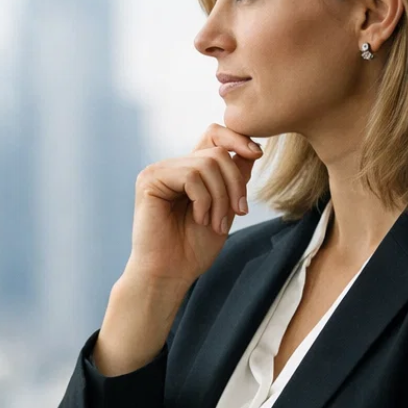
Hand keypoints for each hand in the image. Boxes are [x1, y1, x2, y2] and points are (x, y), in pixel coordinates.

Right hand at [125, 124, 263, 287]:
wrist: (171, 274)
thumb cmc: (194, 248)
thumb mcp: (225, 210)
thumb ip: (234, 180)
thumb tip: (252, 150)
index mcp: (190, 171)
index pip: (214, 134)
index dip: (237, 138)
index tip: (258, 155)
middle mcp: (173, 166)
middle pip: (217, 152)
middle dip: (235, 183)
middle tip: (239, 212)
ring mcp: (160, 171)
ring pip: (207, 164)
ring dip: (221, 198)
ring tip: (215, 223)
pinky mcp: (149, 180)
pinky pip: (191, 176)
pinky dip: (204, 201)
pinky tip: (199, 219)